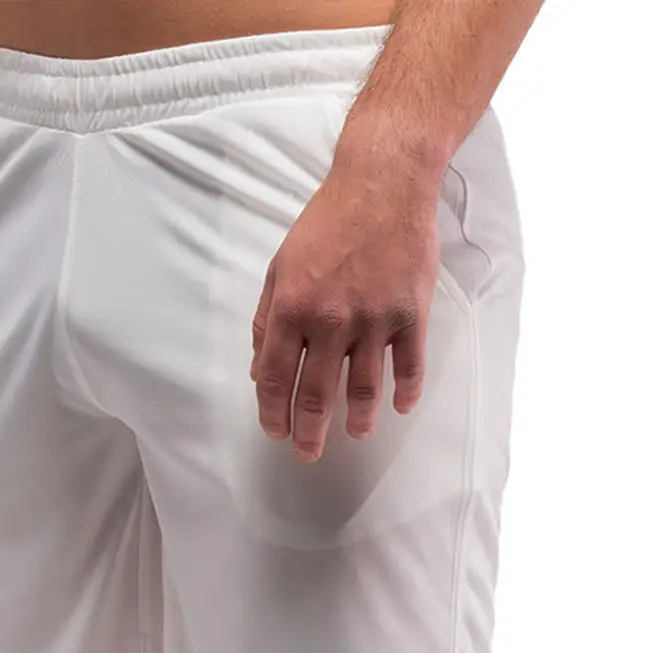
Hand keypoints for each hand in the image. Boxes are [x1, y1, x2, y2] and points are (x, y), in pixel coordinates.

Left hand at [250, 134, 441, 462]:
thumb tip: (257, 366)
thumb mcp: (280, 265)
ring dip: (359, 419)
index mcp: (292, 309)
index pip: (273, 377)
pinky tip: (399, 407)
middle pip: (316, 394)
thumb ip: (266, 317)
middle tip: (307, 454)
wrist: (384, 183)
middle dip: (309, 432)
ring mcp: (373, 319)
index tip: (275, 431)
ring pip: (364, 388)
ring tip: (356, 434)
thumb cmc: (328, 221)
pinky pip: (409, 365)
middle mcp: (330, 321)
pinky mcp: (409, 313)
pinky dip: (405, 391)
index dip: (272, 411)